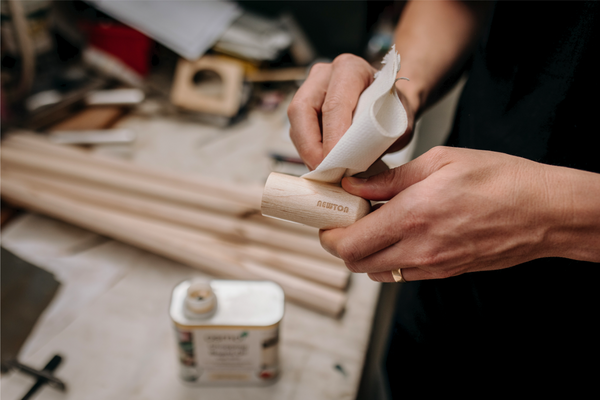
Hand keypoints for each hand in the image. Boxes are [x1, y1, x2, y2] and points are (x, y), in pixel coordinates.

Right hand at [288, 54, 415, 170]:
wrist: (390, 105)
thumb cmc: (393, 111)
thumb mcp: (396, 124)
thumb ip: (376, 139)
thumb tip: (350, 162)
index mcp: (351, 70)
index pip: (335, 104)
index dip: (332, 136)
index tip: (335, 163)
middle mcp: (325, 74)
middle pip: (302, 109)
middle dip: (310, 145)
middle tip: (323, 170)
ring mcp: (311, 89)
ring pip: (296, 121)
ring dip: (306, 150)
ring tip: (324, 171)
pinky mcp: (304, 107)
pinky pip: (297, 130)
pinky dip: (307, 150)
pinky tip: (321, 163)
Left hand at [320, 147, 576, 281]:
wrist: (545, 212)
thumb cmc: (500, 180)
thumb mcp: (441, 161)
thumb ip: (390, 178)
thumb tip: (355, 184)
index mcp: (413, 215)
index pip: (349, 242)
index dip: (329, 233)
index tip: (328, 216)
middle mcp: (419, 247)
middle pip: (356, 263)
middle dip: (342, 243)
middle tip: (346, 219)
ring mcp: (433, 265)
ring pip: (377, 272)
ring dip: (365, 252)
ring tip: (374, 224)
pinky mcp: (445, 272)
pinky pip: (403, 273)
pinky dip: (389, 258)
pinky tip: (399, 233)